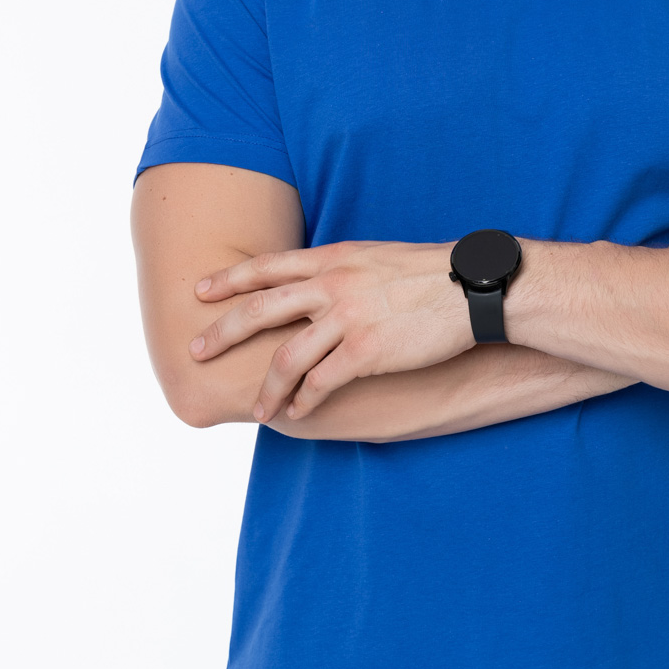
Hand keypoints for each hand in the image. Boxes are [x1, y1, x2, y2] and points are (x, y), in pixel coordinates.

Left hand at [188, 239, 473, 421]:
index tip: (200, 291)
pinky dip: (305, 400)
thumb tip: (318, 285)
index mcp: (333, 258)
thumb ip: (341, 269)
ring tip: (257, 409)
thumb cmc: (429, 273)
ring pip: (286, 357)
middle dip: (222, 332)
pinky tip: (298, 411)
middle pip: (260, 310)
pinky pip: (322, 382)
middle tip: (197, 351)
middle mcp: (332, 285)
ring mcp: (347, 318)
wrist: (471, 286)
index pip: (267, 267)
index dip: (230, 279)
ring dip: (267, 387)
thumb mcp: (375, 256)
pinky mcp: (367, 351)